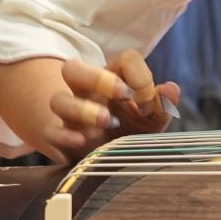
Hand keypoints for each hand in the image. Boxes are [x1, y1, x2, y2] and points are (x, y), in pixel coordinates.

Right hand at [44, 50, 179, 161]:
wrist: (107, 160)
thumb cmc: (131, 130)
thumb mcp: (152, 119)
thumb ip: (163, 105)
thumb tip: (170, 90)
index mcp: (113, 80)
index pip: (125, 59)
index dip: (140, 76)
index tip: (148, 101)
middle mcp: (86, 93)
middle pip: (73, 68)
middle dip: (96, 77)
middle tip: (121, 94)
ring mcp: (69, 115)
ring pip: (58, 100)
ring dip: (82, 108)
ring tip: (106, 121)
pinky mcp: (59, 140)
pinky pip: (50, 132)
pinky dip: (64, 135)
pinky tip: (83, 141)